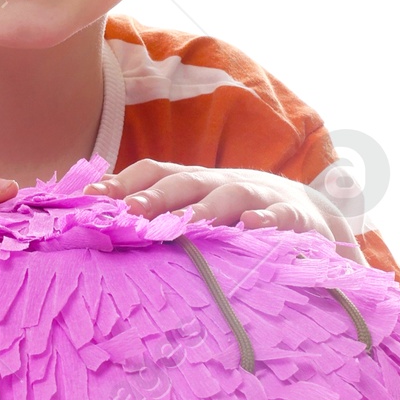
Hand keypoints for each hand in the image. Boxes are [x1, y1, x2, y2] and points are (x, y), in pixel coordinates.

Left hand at [87, 159, 336, 237]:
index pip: (155, 172)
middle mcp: (221, 184)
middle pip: (185, 183)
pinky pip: (281, 217)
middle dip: (157, 196)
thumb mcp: (197, 206)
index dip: (123, 182)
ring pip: (230, 196)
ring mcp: (259, 197)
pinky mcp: (294, 218)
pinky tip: (252, 226)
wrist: (308, 214)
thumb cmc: (236, 214)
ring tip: (186, 223)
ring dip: (206, 208)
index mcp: (194, 182)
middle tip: (130, 211)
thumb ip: (155, 207)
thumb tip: (97, 204)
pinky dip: (267, 220)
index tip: (91, 198)